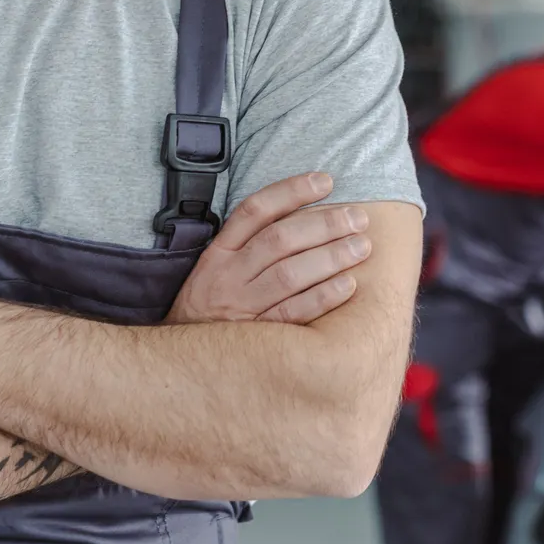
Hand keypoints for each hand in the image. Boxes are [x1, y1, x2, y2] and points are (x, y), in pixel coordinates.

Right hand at [166, 171, 370, 325]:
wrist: (182, 363)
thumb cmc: (209, 309)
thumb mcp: (215, 270)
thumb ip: (248, 245)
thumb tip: (300, 214)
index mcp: (219, 253)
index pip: (255, 210)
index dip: (292, 191)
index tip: (326, 180)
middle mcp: (228, 275)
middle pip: (280, 240)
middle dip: (324, 224)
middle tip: (359, 218)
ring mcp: (241, 307)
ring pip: (289, 274)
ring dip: (331, 257)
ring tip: (362, 246)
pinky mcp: (255, 337)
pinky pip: (292, 314)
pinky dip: (322, 297)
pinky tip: (348, 285)